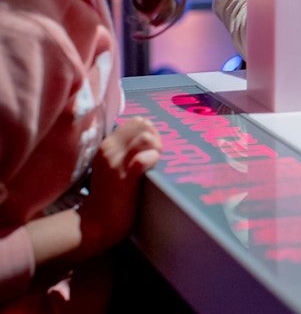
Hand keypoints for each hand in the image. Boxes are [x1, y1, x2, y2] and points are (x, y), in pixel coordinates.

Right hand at [76, 117, 160, 258]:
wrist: (96, 223)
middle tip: (157, 154)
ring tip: (156, 160)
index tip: (154, 146)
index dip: (150, 130)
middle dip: (156, 136)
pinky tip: (153, 165)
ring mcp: (116, 163)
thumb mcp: (114, 166)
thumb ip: (127, 150)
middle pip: (142, 127)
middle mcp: (110, 150)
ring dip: (157, 146)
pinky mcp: (124, 179)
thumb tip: (149, 135)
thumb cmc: (110, 194)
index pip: (135, 123)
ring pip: (145, 138)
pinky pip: (143, 159)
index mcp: (107, 144)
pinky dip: (152, 158)